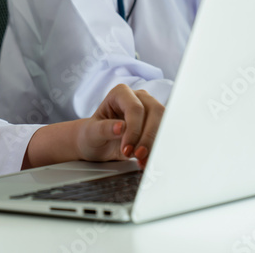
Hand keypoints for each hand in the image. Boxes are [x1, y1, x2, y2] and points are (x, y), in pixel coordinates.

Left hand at [21, 85, 163, 170]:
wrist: (95, 144)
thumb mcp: (91, 133)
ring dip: (155, 144)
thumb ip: (104, 129)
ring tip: (142, 160)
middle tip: (137, 155)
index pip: (135, 108)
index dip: (134, 129)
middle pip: (155, 112)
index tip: (127, 148)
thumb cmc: (91, 134)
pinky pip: (163, 134)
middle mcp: (138, 98)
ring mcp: (149, 110)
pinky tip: (147, 161)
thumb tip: (120, 127)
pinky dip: (157, 149)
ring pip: (163, 123)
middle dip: (148, 137)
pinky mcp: (155, 124)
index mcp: (120, 93)